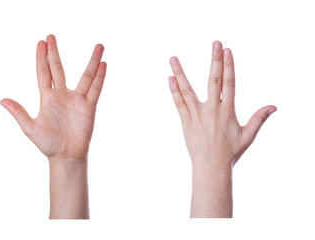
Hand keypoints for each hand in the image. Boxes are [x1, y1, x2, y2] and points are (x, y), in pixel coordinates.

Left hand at [1, 35, 105, 218]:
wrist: (66, 156)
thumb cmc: (48, 144)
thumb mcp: (30, 128)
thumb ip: (19, 113)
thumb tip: (2, 100)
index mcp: (47, 98)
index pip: (44, 72)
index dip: (42, 58)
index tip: (41, 42)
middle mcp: (62, 95)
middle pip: (59, 69)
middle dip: (54, 53)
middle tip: (51, 36)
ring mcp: (77, 100)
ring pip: (85, 76)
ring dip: (91, 61)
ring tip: (98, 46)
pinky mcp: (89, 107)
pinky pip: (95, 89)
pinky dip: (99, 78)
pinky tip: (103, 65)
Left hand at [168, 41, 275, 216]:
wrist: (211, 167)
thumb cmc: (230, 152)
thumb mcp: (248, 135)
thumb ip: (259, 119)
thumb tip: (273, 106)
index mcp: (227, 111)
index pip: (229, 83)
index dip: (229, 66)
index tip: (228, 50)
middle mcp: (211, 110)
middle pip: (213, 80)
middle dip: (215, 60)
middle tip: (215, 43)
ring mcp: (196, 115)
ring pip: (188, 90)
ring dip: (180, 73)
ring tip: (173, 58)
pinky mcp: (185, 122)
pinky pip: (178, 104)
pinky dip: (174, 91)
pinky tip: (169, 78)